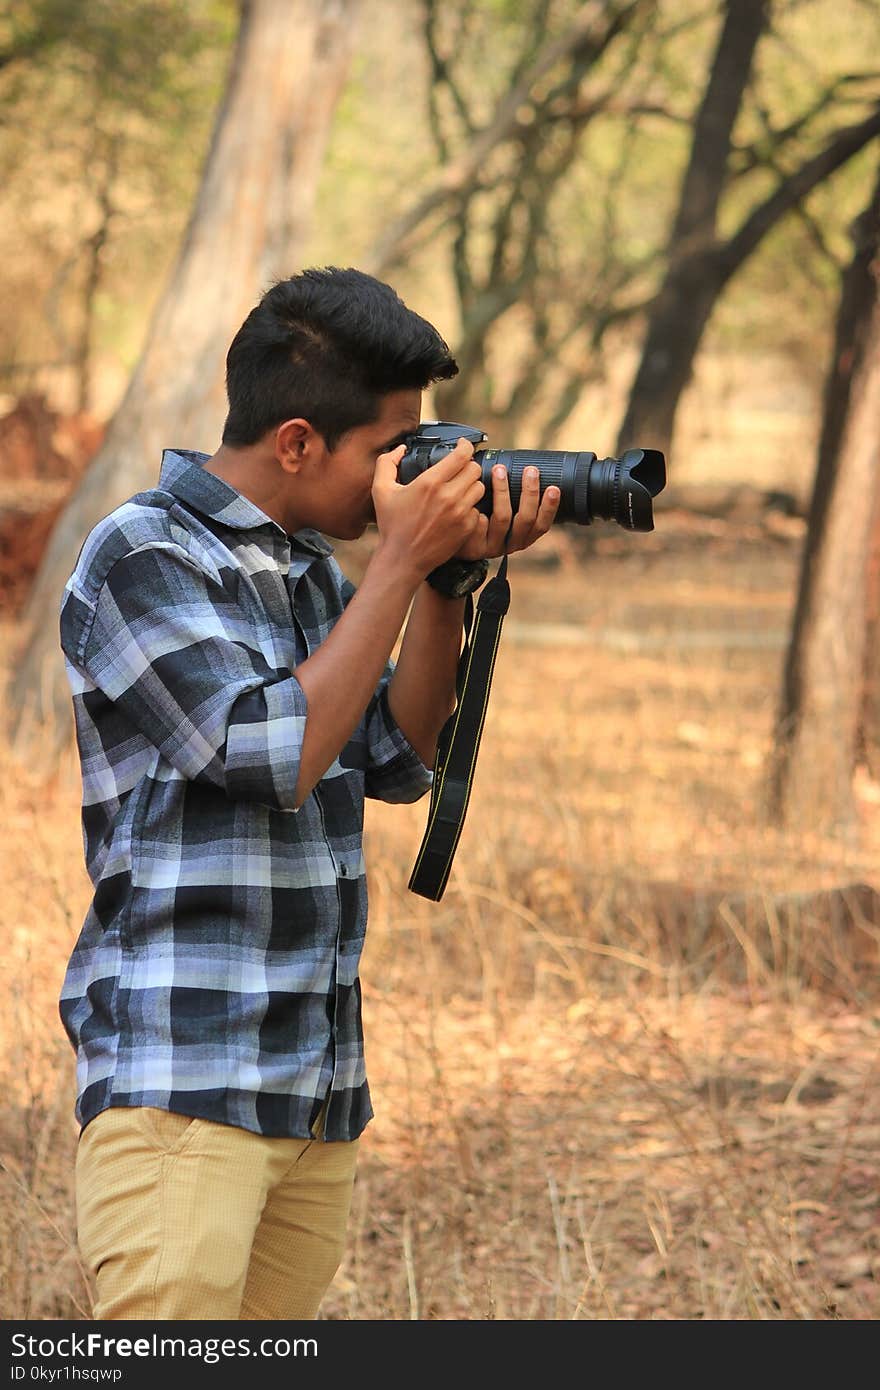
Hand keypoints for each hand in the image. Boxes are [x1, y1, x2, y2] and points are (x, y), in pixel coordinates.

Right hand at [371, 436, 485, 577]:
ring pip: (480, 488)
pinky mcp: (466, 528)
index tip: (462, 446)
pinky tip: (458, 509)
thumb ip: (387, 463)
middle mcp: (448, 496)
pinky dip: (470, 506)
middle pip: (475, 469)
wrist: (402, 559)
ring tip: (460, 488)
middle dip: (468, 466)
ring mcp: (460, 513)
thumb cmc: (391, 525)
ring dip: (471, 485)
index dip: (465, 446)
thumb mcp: (381, 490)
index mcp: (430, 483)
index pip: (461, 455)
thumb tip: (400, 448)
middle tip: (460, 469)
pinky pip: (477, 508)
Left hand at [456, 465, 559, 559]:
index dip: (550, 508)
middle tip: (531, 471)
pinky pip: (480, 523)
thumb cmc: (482, 520)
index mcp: (523, 536)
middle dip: (530, 492)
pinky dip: (480, 507)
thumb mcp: (502, 511)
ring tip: (499, 470)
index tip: (554, 488)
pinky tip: (477, 497)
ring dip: (503, 491)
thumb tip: (529, 468)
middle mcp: (511, 543)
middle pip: (526, 520)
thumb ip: (514, 498)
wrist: (455, 539)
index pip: (542, 525)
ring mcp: (493, 546)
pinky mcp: (476, 546)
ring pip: (503, 518)